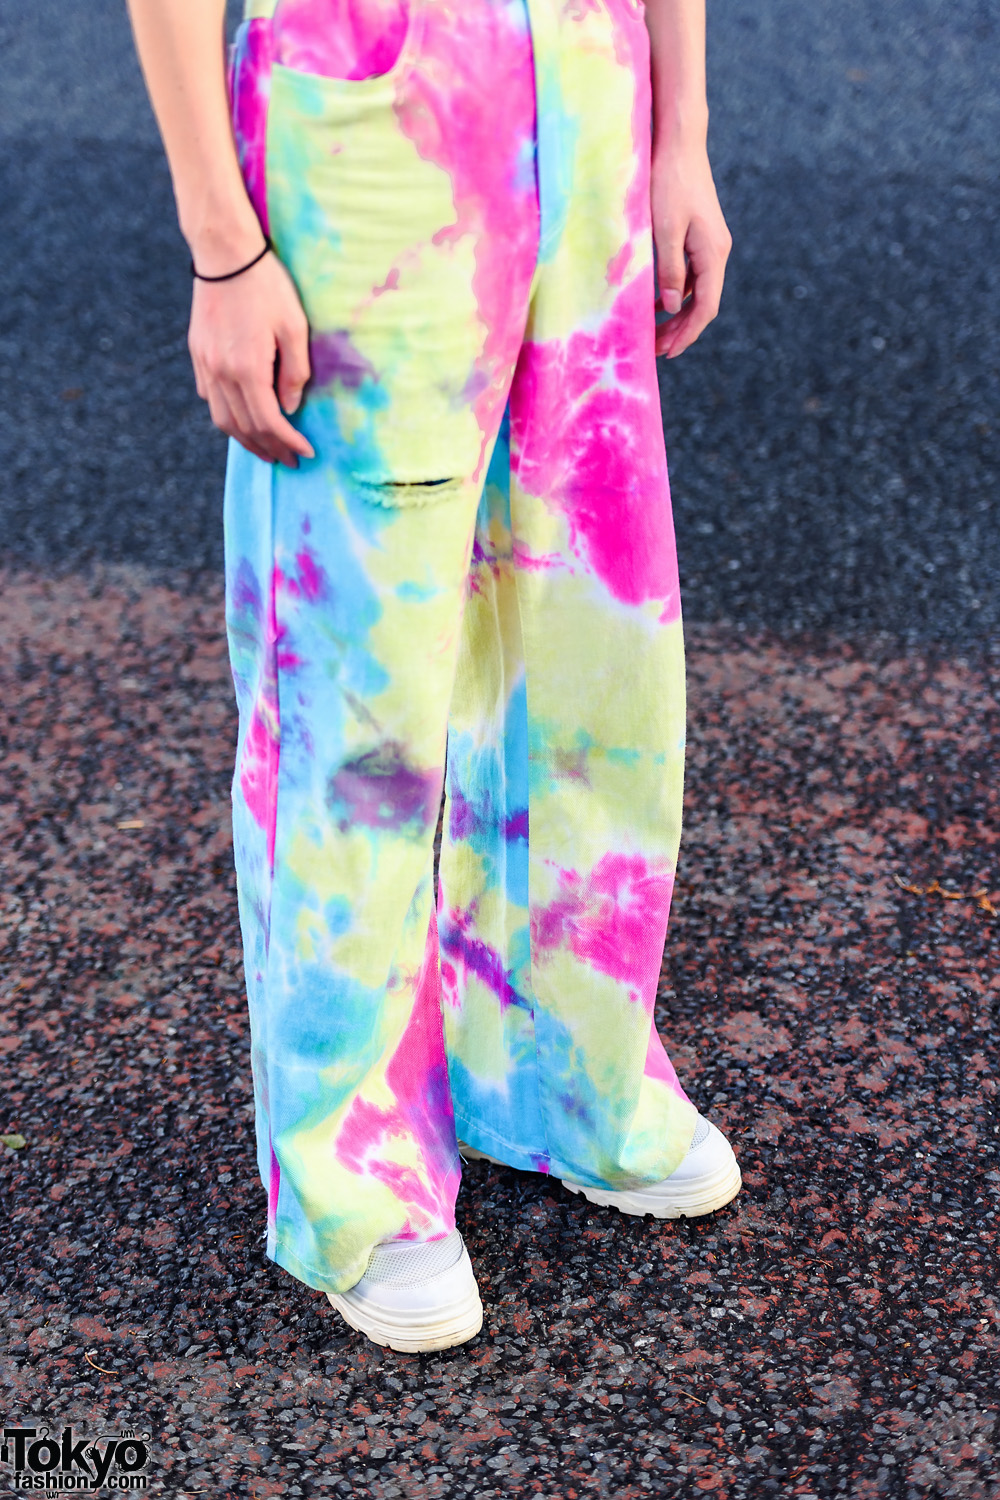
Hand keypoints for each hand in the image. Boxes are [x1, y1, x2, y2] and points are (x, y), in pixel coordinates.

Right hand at [188, 248, 314, 466]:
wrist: (225, 254)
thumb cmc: (267, 286)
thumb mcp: (294, 327)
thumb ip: (296, 372)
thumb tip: (290, 408)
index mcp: (247, 369)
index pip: (269, 422)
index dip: (288, 442)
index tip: (306, 453)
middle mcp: (221, 373)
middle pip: (245, 428)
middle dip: (270, 449)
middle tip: (290, 461)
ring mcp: (206, 365)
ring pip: (223, 419)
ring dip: (246, 441)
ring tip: (267, 451)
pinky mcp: (198, 356)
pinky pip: (211, 400)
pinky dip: (228, 419)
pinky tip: (244, 422)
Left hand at [651, 140, 731, 358]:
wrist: (679, 144)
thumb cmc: (668, 183)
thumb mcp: (665, 230)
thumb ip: (670, 270)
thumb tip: (675, 306)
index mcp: (714, 253)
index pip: (707, 307)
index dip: (688, 333)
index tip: (668, 353)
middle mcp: (718, 252)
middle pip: (704, 303)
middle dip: (682, 330)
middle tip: (657, 351)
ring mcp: (710, 245)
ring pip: (699, 292)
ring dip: (679, 315)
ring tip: (656, 333)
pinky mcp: (700, 237)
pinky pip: (692, 276)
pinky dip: (677, 294)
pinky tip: (658, 303)